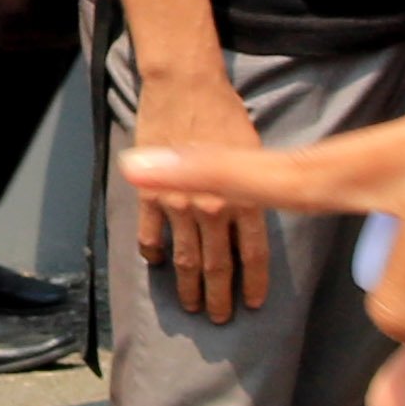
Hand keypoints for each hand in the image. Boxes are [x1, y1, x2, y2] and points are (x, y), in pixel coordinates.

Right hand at [128, 56, 272, 324]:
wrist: (186, 86)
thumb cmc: (225, 112)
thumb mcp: (254, 151)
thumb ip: (254, 188)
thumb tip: (252, 217)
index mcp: (245, 198)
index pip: (252, 253)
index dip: (253, 282)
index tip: (252, 304)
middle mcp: (213, 208)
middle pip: (218, 264)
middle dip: (220, 296)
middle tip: (219, 318)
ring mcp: (178, 204)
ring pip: (185, 258)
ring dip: (188, 286)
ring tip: (191, 306)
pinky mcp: (150, 195)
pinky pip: (150, 234)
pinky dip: (153, 252)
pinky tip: (156, 265)